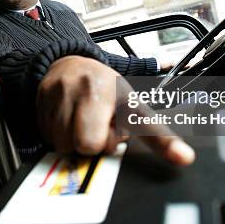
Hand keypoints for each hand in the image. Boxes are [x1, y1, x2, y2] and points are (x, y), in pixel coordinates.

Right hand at [36, 56, 194, 165]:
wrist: (65, 65)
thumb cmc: (102, 87)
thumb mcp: (130, 100)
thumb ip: (149, 130)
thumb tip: (181, 157)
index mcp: (120, 91)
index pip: (143, 122)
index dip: (164, 143)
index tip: (184, 157)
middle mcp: (90, 92)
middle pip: (91, 145)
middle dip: (94, 143)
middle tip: (99, 128)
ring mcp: (62, 99)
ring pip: (67, 146)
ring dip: (74, 141)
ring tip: (82, 121)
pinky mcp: (40, 107)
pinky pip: (50, 141)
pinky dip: (58, 136)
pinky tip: (66, 120)